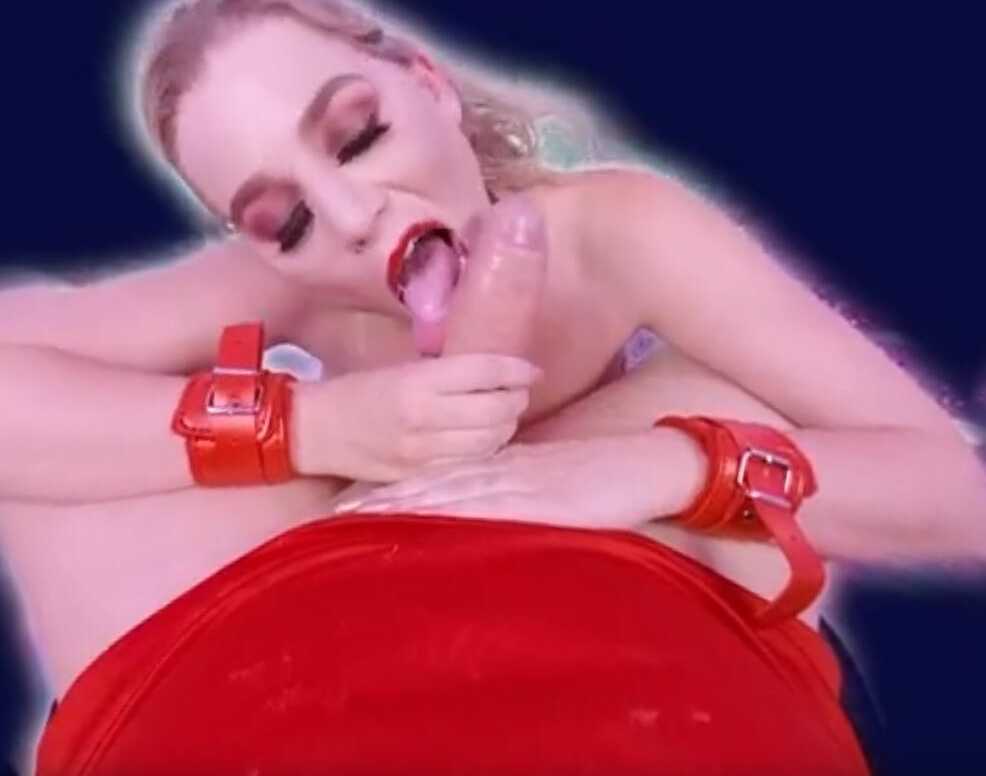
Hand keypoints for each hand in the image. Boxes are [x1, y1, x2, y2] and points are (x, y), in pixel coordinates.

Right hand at [293, 354, 541, 482]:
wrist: (313, 432)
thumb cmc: (356, 392)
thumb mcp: (400, 369)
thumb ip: (445, 373)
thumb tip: (493, 372)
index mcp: (417, 383)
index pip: (484, 372)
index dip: (515, 370)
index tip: (529, 369)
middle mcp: (425, 419)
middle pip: (496, 410)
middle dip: (516, 399)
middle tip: (518, 391)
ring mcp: (423, 454)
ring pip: (489, 442)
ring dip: (506, 426)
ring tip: (505, 415)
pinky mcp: (419, 478)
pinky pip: (469, 464)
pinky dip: (485, 450)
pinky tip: (484, 440)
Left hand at [332, 428, 704, 528]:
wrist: (650, 464)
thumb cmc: (608, 478)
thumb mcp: (553, 484)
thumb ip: (520, 497)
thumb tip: (488, 519)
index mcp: (504, 466)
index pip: (440, 477)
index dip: (396, 490)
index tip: (355, 503)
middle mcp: (502, 470)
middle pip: (431, 483)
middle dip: (383, 499)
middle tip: (335, 513)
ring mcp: (519, 483)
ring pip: (448, 492)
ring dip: (402, 506)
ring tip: (358, 519)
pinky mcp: (539, 500)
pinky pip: (486, 506)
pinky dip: (449, 513)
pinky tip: (422, 521)